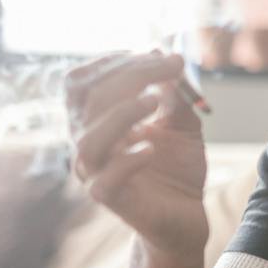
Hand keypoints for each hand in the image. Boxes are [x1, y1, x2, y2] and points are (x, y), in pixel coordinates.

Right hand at [64, 50, 209, 261]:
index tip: (150, 52)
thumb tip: (162, 53)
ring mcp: (95, 173)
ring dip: (121, 114)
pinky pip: (105, 180)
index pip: (81, 82)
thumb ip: (174, 92)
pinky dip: (127, 160)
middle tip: (172, 66)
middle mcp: (87, 143)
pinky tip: (151, 149)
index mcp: (95, 120)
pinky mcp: (110, 200)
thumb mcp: (182, 121)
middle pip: (89, 99)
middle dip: (132, 75)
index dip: (110, 61)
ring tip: (153, 102)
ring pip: (88, 140)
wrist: (186, 215)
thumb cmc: (176, 166)